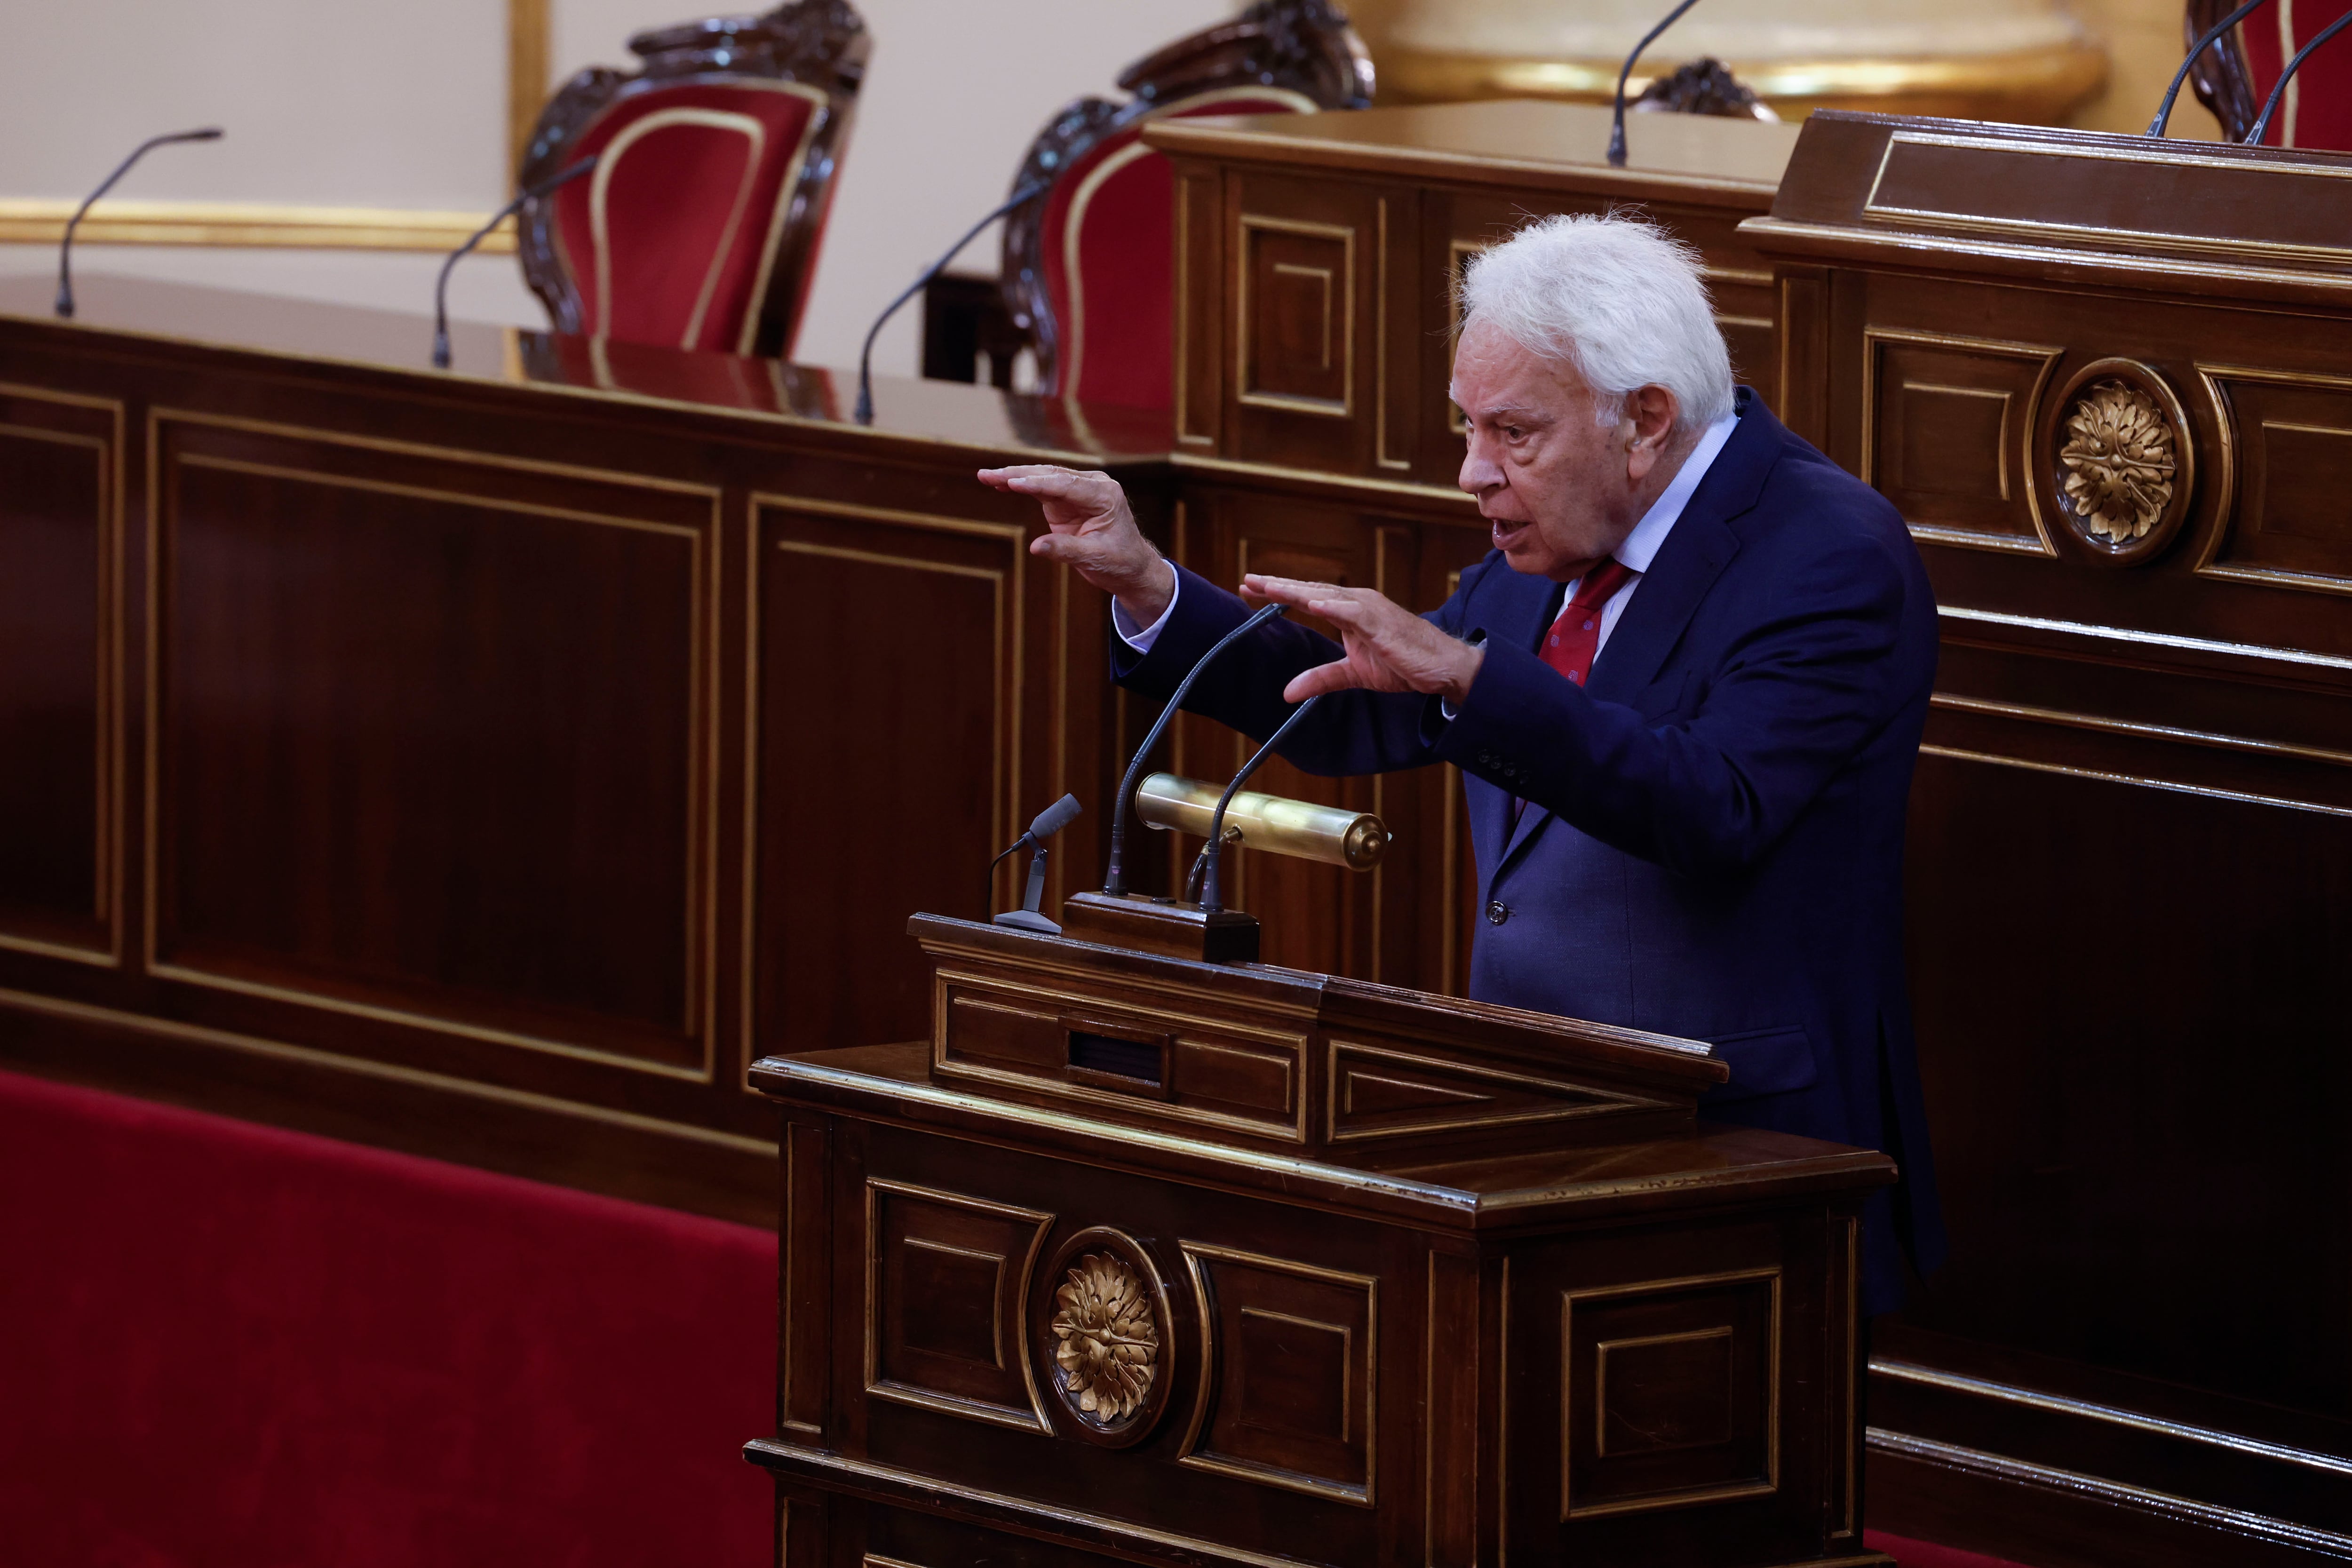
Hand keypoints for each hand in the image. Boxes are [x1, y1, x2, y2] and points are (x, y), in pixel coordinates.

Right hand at [977, 465, 1171, 624]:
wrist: (1131, 566)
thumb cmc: (1119, 561)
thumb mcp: (1094, 558)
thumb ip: (1066, 550)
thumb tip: (1035, 547)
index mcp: (1104, 495)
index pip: (1065, 484)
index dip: (1037, 483)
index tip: (1012, 482)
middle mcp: (1092, 485)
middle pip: (1050, 475)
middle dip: (1018, 474)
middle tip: (988, 475)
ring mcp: (1079, 489)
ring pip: (1042, 477)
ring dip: (1014, 476)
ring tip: (985, 476)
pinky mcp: (1066, 498)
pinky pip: (1040, 488)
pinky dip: (1020, 486)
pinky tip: (1000, 484)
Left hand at [1241, 575, 1484, 704]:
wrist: (1442, 668)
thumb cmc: (1402, 663)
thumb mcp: (1352, 673)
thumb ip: (1320, 679)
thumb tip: (1287, 693)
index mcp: (1349, 611)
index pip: (1307, 598)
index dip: (1277, 593)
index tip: (1248, 589)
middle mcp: (1357, 603)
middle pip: (1311, 590)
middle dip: (1277, 586)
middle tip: (1246, 580)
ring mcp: (1370, 610)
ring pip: (1327, 595)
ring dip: (1297, 590)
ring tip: (1269, 586)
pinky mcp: (1383, 624)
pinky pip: (1355, 613)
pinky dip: (1335, 607)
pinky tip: (1314, 605)